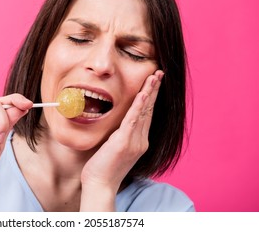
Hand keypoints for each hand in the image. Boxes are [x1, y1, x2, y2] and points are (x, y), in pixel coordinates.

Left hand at [80, 70, 163, 210]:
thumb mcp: (115, 147)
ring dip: (149, 92)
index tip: (154, 82)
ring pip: (144, 112)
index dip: (151, 97)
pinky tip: (143, 94)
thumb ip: (121, 134)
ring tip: (154, 77)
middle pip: (149, 110)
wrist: (100, 184)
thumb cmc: (103, 167)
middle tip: (159, 73)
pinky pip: (133, 120)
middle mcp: (141, 140)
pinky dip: (138, 106)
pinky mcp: (124, 142)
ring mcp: (134, 142)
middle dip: (154, 90)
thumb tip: (120, 122)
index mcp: (139, 141)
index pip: (147, 114)